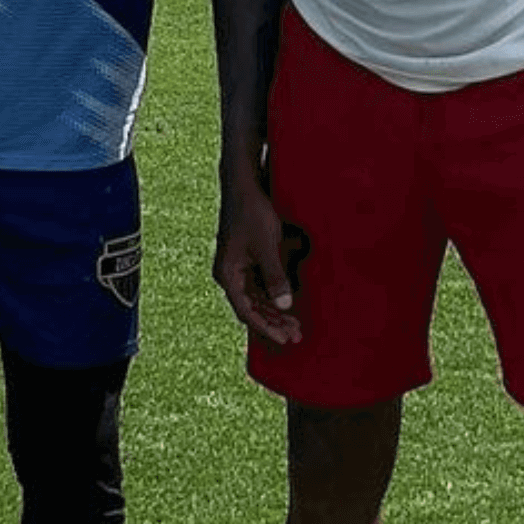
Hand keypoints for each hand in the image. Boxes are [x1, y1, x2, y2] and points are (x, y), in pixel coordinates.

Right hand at [214, 177, 301, 346]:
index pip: (246, 311)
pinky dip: (274, 296)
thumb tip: (284, 305)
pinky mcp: (247, 259)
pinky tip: (289, 303)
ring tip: (296, 325)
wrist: (244, 184)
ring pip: (257, 298)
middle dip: (274, 323)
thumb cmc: (252, 212)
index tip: (284, 339)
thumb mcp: (267, 246)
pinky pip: (260, 286)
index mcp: (228, 274)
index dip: (265, 327)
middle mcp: (230, 275)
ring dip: (275, 311)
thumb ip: (275, 277)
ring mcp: (238, 268)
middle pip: (251, 308)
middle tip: (296, 336)